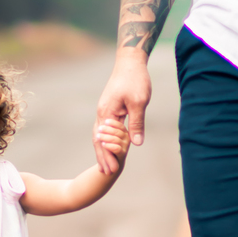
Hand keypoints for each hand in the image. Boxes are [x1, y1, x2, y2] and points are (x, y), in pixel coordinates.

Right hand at [95, 49, 151, 172]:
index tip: (112, 170)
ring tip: (106, 165)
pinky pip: (105, 129)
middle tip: (107, 173)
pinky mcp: (110, 108)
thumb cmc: (135, 80)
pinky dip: (106, 140)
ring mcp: (104, 110)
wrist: (130, 62)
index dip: (108, 155)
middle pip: (98, 140)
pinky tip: (110, 147)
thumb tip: (135, 143)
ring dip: (103, 150)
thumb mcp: (138, 102)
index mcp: (107, 113)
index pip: (104, 140)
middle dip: (103, 156)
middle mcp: (102, 113)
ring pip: (100, 135)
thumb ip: (136, 123)